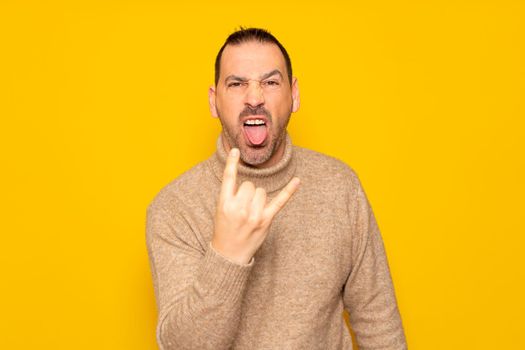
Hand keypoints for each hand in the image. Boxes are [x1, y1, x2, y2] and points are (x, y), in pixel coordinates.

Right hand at [211, 148, 300, 264]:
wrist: (229, 254)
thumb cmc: (225, 230)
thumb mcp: (220, 211)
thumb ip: (231, 196)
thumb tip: (249, 184)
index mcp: (224, 204)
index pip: (229, 178)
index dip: (232, 163)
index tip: (237, 151)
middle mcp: (239, 208)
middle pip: (250, 185)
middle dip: (247, 193)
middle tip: (242, 208)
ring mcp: (254, 215)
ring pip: (262, 192)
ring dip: (258, 199)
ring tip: (251, 213)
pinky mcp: (266, 220)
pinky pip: (280, 201)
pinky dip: (289, 191)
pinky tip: (297, 181)